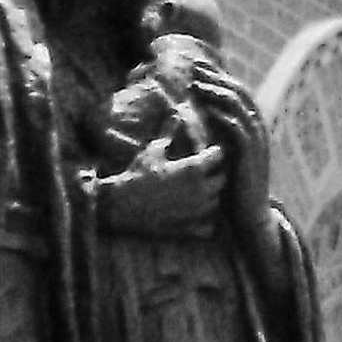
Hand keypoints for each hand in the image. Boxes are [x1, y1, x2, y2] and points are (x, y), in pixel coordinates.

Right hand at [94, 144, 233, 237]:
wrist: (119, 204)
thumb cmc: (136, 174)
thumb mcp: (153, 151)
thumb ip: (169, 131)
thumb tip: (177, 112)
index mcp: (194, 169)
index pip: (219, 155)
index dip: (213, 153)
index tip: (206, 153)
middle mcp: (200, 190)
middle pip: (222, 179)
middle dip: (215, 174)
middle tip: (203, 172)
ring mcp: (195, 212)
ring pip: (216, 203)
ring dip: (210, 197)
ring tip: (197, 192)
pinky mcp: (188, 229)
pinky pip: (208, 227)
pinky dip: (205, 223)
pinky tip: (194, 215)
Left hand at [200, 77, 278, 260]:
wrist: (250, 216)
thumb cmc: (233, 187)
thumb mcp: (225, 155)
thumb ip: (218, 135)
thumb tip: (199, 116)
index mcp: (253, 127)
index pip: (236, 93)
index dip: (218, 77)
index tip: (196, 67)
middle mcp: (258, 129)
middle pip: (238, 92)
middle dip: (216, 77)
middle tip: (194, 66)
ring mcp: (257, 141)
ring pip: (239, 106)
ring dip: (216, 91)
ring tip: (196, 82)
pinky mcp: (251, 155)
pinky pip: (238, 128)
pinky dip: (223, 114)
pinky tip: (206, 106)